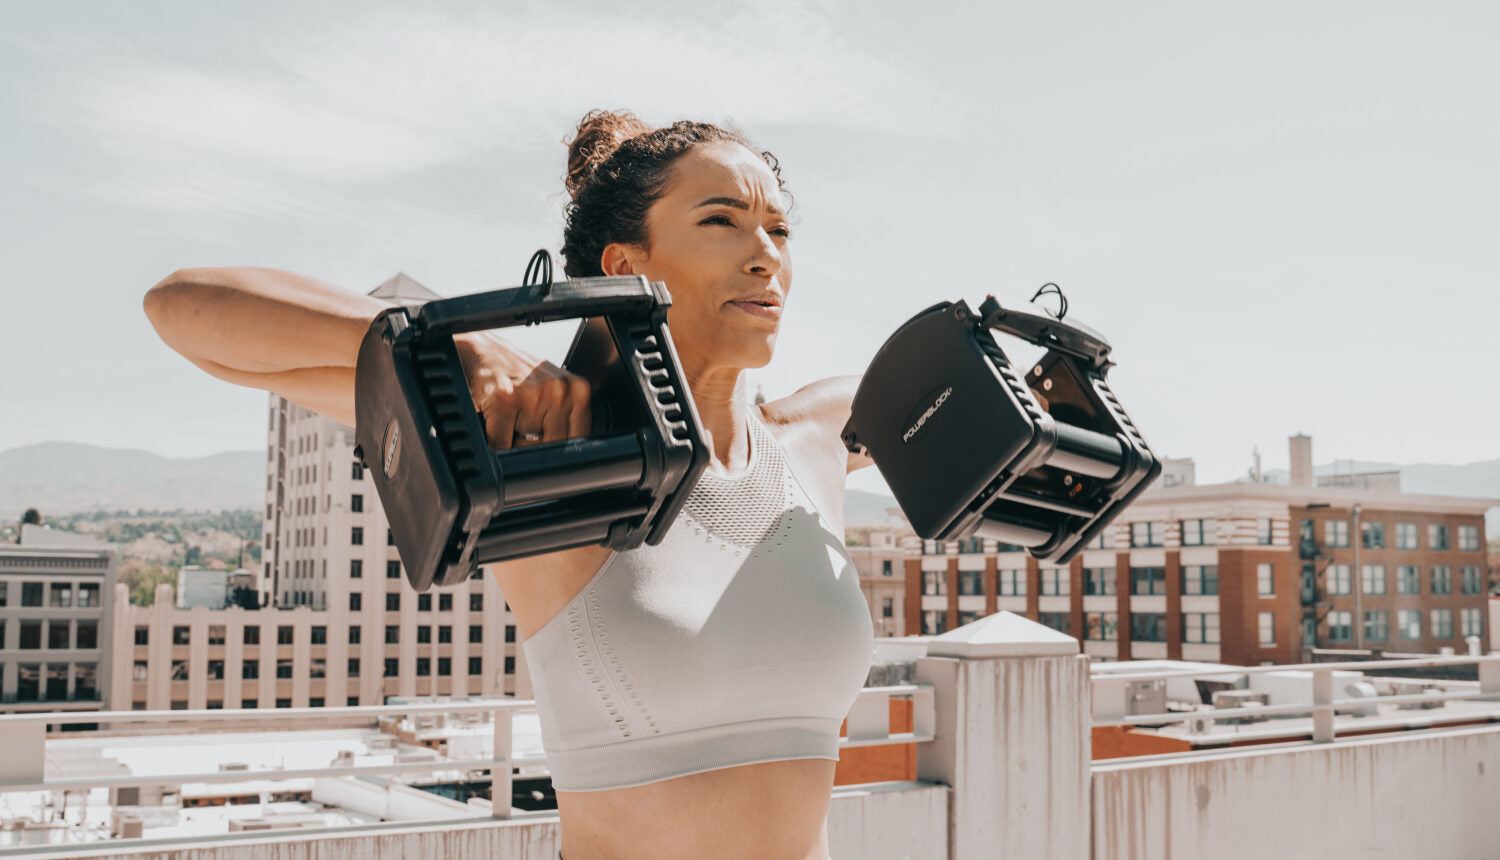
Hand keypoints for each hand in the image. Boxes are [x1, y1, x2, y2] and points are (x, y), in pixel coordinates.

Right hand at [453, 331, 591, 449]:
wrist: (483, 350)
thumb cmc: (520, 375)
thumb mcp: (555, 391)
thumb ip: (565, 420)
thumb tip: (564, 458)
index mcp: (578, 391)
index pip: (577, 442)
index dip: (559, 452)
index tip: (547, 448)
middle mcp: (559, 391)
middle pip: (551, 448)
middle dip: (534, 447)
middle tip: (522, 428)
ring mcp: (532, 395)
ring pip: (526, 448)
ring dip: (513, 444)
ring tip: (510, 420)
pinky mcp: (503, 400)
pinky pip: (502, 444)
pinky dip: (494, 444)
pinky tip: (495, 424)